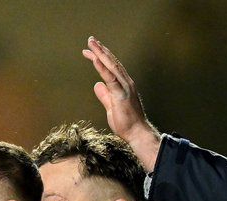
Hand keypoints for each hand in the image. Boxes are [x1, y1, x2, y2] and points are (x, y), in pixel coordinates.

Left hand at [82, 36, 161, 167]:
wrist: (137, 133)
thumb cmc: (126, 123)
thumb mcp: (111, 107)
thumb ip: (104, 95)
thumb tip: (97, 85)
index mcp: (122, 85)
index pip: (110, 67)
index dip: (100, 58)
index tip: (90, 51)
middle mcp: (125, 82)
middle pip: (111, 62)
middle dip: (100, 50)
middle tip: (90, 40)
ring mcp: (124, 87)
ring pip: (111, 66)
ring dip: (101, 53)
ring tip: (92, 43)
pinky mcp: (121, 94)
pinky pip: (110, 78)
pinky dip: (103, 67)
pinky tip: (96, 59)